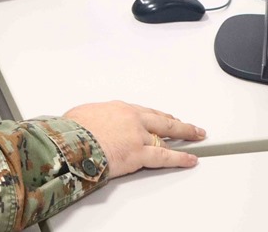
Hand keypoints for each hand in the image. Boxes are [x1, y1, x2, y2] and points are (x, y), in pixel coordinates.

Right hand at [65, 101, 204, 177]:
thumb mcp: (81, 115)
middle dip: (178, 123)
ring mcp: (138, 135)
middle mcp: (132, 118)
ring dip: (184, 137)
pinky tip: (191, 159)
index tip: (164, 118)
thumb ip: (92, 118)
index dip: (157, 116)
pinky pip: (165, 156)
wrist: (71, 141)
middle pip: (161, 119)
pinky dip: (180, 158)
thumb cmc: (71, 130)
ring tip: (196, 138)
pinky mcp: (139, 153)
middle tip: (189, 126)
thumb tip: (87, 122)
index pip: (144, 112)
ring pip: (167, 135)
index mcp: (118, 108)